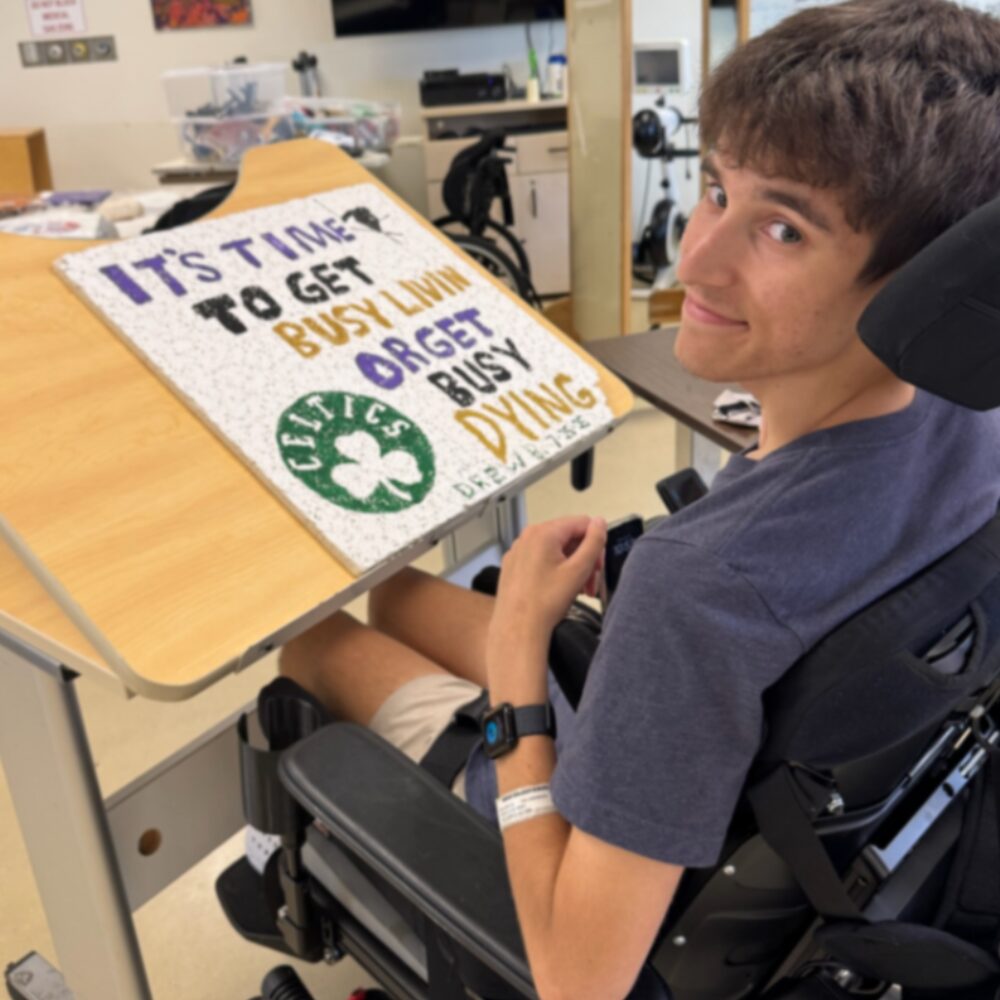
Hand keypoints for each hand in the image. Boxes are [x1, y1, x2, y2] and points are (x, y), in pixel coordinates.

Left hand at [491, 516, 606, 642]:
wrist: (518, 629)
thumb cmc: (545, 602)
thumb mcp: (578, 570)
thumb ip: (594, 543)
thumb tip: (599, 522)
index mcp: (544, 532)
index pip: (582, 523)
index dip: (596, 544)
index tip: (598, 567)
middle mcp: (527, 536)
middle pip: (568, 537)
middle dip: (584, 558)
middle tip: (590, 583)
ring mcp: (518, 551)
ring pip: (555, 549)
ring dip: (571, 566)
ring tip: (578, 590)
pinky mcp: (513, 565)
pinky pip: (540, 559)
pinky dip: (554, 570)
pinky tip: (559, 589)